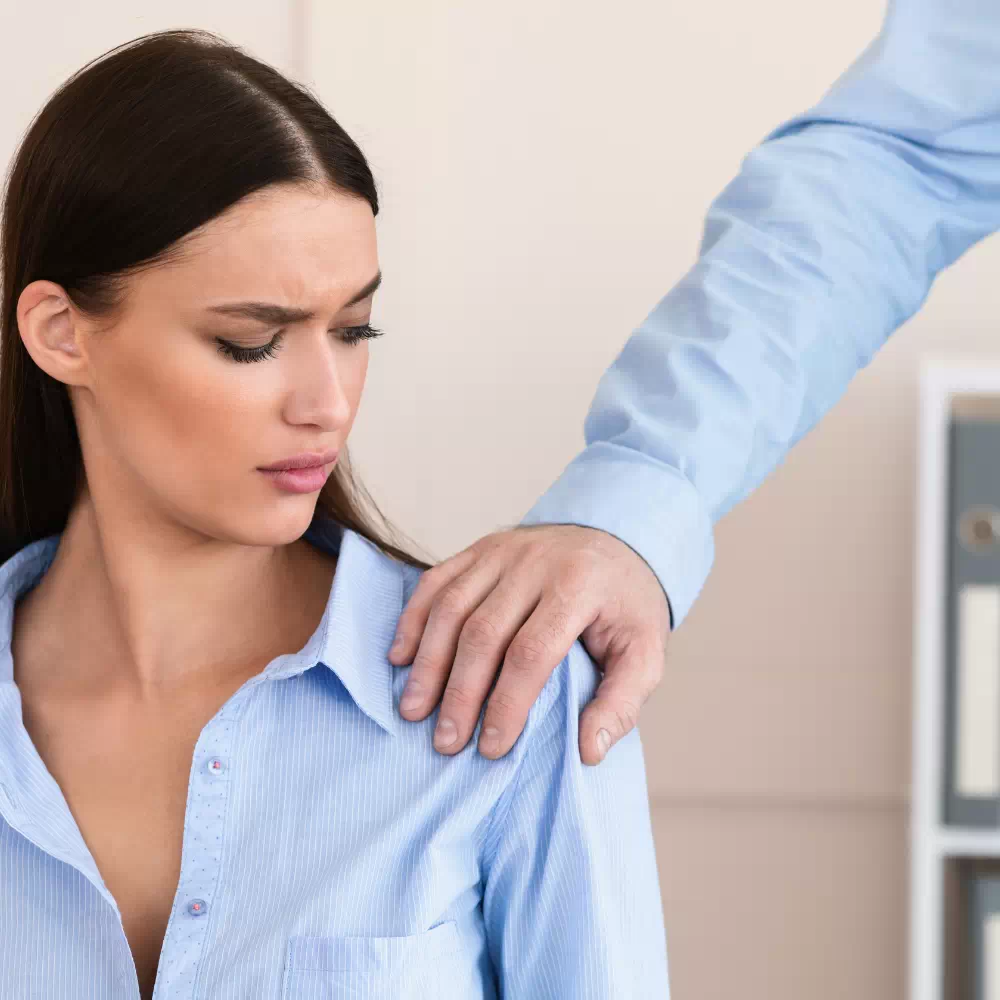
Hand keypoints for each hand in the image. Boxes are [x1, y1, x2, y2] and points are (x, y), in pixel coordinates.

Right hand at [388, 523, 670, 764]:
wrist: (617, 539)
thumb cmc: (626, 606)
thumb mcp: (646, 652)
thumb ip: (622, 703)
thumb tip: (587, 752)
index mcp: (578, 587)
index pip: (532, 651)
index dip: (507, 702)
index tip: (491, 747)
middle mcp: (535, 562)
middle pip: (483, 632)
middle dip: (460, 692)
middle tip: (445, 741)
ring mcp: (502, 551)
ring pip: (451, 607)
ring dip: (428, 662)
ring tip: (414, 709)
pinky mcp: (480, 548)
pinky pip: (436, 581)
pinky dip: (413, 619)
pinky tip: (400, 657)